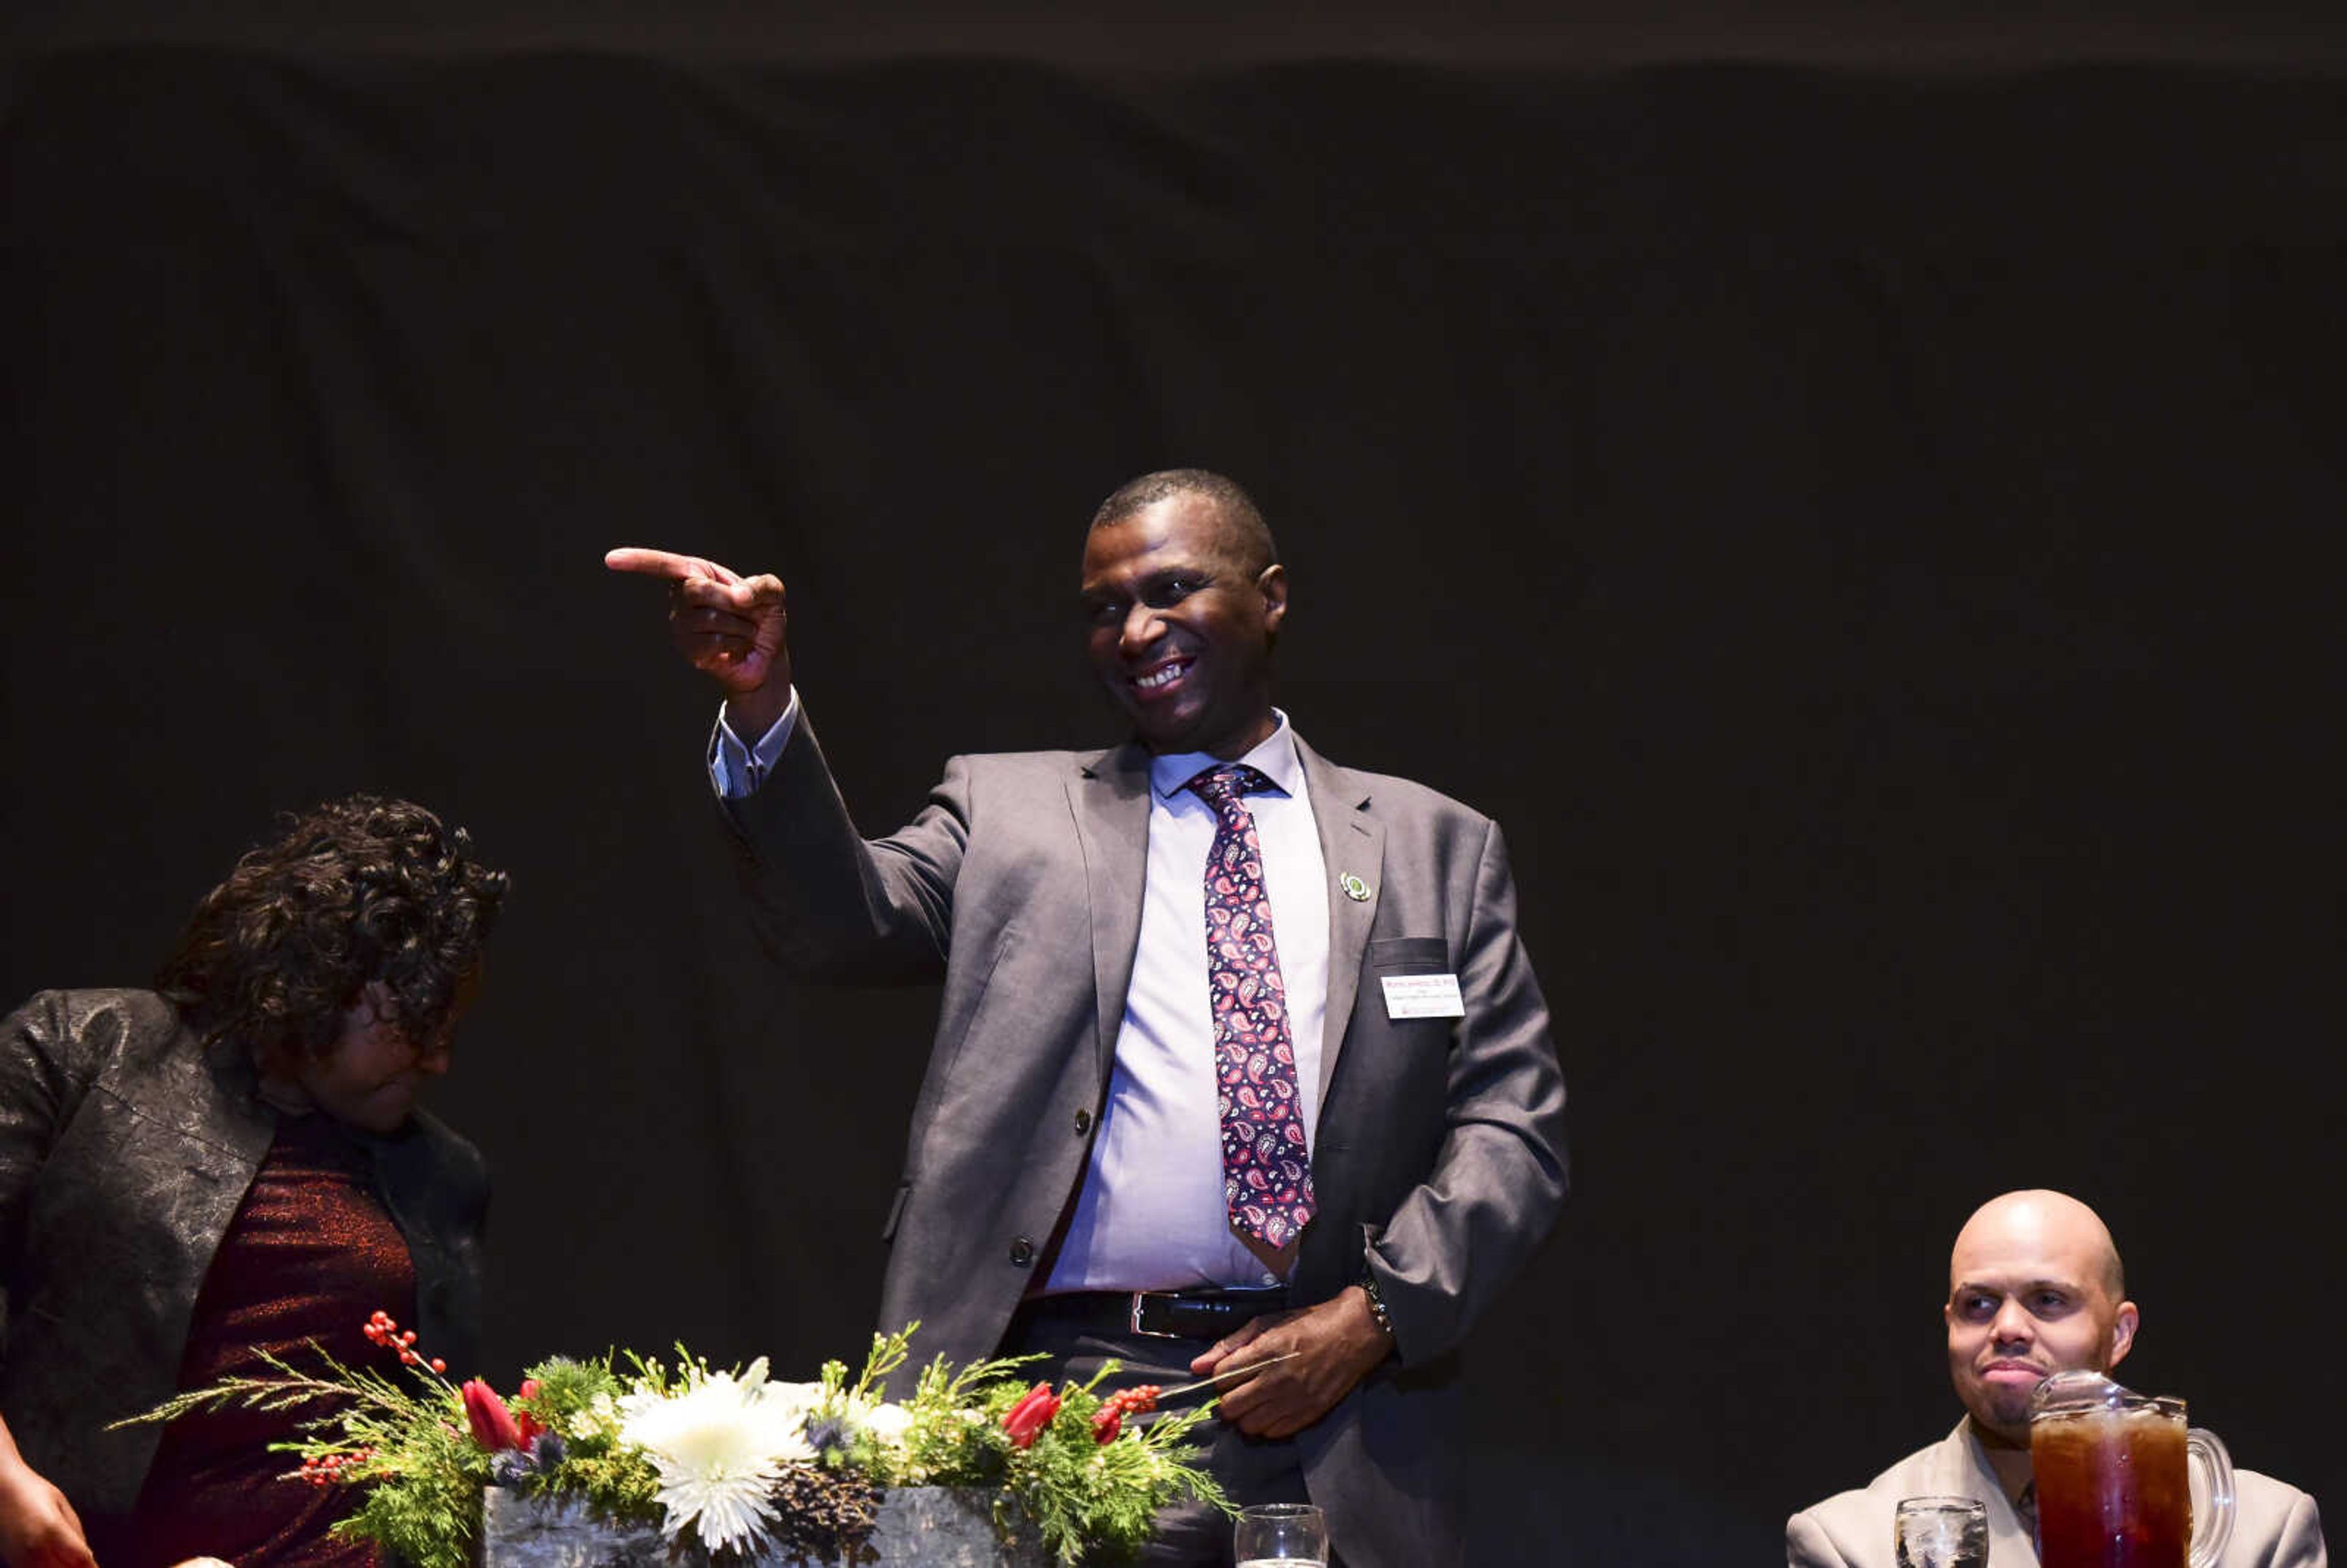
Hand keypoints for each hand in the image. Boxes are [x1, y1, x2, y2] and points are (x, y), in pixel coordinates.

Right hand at [0, 1459, 97, 1567]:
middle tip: (81, 1562)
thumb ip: (76, 1534)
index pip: (81, 1560)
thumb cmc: (32, 1492)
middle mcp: (36, 1550)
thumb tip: (87, 1557)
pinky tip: (52, 1559)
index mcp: (53, 1531)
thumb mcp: (62, 1506)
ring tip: (66, 1558)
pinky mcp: (13, 1563)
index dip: (92, 1567)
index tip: (95, 1566)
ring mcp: (22, 1560)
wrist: (1, 1492)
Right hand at [605, 547, 792, 735]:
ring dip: (740, 625)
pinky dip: (735, 643)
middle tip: (747, 611)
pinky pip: (712, 642)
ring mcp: (682, 626)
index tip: (610, 560)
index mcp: (698, 574)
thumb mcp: (772, 594)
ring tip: (743, 631)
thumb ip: (762, 585)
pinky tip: (736, 646)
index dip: (639, 561)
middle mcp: (682, 598)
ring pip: (709, 618)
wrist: (767, 656)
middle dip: (730, 600)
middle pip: (696, 590)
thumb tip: (738, 595)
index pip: (664, 565)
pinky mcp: (689, 650)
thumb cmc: (763, 618)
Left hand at [1188, 1287, 1393, 1439]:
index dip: (1219, 1377)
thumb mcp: (1266, 1323)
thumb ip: (1230, 1344)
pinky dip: (1266, 1425)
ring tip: (1253, 1401)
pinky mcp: (1310, 1414)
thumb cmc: (1307, 1324)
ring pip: (1249, 1425)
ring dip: (1245, 1415)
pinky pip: (1274, 1433)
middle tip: (1236, 1391)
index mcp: (1265, 1351)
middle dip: (1227, 1400)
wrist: (1354, 1333)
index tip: (1227, 1374)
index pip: (1222, 1377)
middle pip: (1231, 1406)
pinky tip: (1271, 1410)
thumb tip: (1197, 1366)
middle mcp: (1277, 1379)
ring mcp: (1295, 1399)